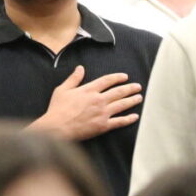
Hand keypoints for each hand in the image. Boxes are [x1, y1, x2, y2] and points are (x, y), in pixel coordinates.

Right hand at [28, 66, 143, 140]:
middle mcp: (98, 100)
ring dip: (132, 100)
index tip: (125, 77)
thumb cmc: (57, 109)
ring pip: (122, 105)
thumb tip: (80, 68)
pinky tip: (135, 117)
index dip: (117, 77)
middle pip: (118, 92)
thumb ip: (73, 78)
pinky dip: (128, 119)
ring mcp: (102, 113)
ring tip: (139, 97)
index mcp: (89, 90)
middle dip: (130, 88)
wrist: (57, 128)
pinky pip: (119, 122)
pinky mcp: (103, 126)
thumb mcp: (62, 90)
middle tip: (138, 87)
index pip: (107, 80)